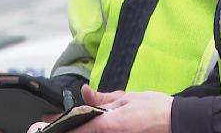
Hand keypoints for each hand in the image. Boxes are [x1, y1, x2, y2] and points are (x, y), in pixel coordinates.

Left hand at [27, 85, 172, 132]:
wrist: (176, 122)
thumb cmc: (155, 110)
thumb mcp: (126, 98)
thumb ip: (102, 98)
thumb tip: (85, 92)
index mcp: (106, 124)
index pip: (75, 128)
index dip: (58, 125)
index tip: (44, 124)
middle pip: (81, 132)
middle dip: (66, 126)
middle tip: (47, 124)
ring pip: (91, 132)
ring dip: (78, 126)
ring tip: (62, 123)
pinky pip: (100, 132)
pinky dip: (91, 128)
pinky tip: (87, 123)